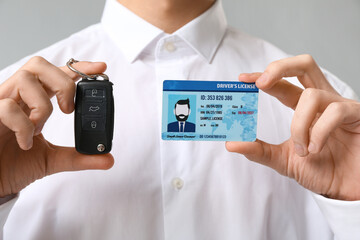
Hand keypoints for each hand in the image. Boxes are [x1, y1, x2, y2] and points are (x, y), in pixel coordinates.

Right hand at [0, 56, 113, 196]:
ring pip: (24, 79)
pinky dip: (23, 126)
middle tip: (69, 109)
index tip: (101, 68)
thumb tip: (108, 159)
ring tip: (39, 129)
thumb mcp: (52, 160)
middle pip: (39, 65)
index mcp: (33, 102)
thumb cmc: (14, 165)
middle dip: (62, 82)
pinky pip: (6, 107)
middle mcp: (17, 97)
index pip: (57, 75)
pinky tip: (26, 143)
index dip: (79, 68)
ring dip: (41, 106)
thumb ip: (79, 157)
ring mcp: (1, 103)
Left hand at [226, 55, 359, 199]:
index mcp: (304, 108)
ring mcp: (341, 105)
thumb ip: (259, 151)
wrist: (347, 190)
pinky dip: (318, 132)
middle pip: (304, 65)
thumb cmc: (322, 171)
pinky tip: (316, 149)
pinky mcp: (358, 115)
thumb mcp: (283, 160)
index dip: (263, 77)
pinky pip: (335, 112)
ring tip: (302, 148)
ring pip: (312, 95)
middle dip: (279, 68)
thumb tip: (231, 143)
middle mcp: (322, 101)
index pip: (282, 84)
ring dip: (299, 124)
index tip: (243, 79)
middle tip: (261, 84)